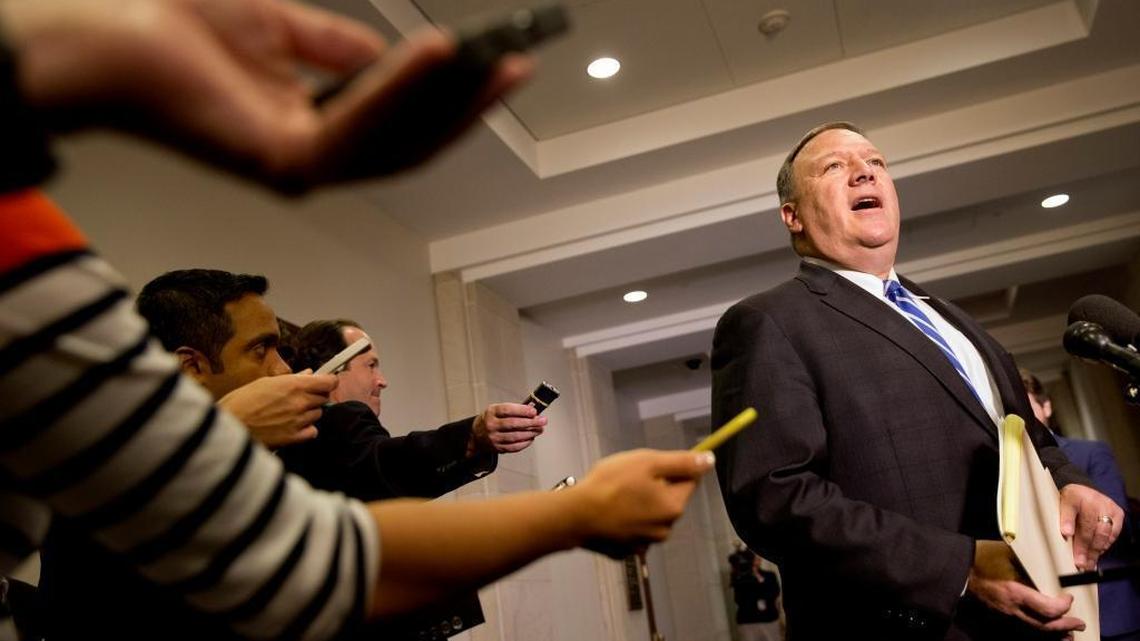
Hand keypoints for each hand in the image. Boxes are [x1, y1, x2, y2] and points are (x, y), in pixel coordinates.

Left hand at [2, 0, 533, 189]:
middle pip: (412, 143)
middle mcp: (313, 161)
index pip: (400, 127)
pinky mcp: (286, 164)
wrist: (112, 41)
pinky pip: (360, 128)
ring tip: (487, 60)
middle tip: (513, 69)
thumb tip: (387, 53)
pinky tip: (434, 57)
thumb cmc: (177, 34)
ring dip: (447, 98)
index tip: (494, 66)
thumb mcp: (282, 29)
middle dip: (467, 107)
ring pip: (396, 142)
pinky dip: (401, 90)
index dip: (452, 100)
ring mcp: (301, 169)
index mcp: (312, 132)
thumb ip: (337, 46)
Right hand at [217, 371, 336, 448]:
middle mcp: (300, 402)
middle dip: (315, 397)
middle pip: (324, 398)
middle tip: (298, 399)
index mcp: (294, 385)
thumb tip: (308, 374)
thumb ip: (292, 379)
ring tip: (288, 413)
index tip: (326, 383)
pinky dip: (306, 430)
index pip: (329, 382)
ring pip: (317, 414)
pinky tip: (292, 427)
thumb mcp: (265, 382)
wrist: (227, 425)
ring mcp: (299, 421)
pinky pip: (312, 432)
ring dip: (309, 413)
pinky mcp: (294, 438)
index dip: (329, 382)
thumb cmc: (241, 402)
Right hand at [469, 402, 546, 454]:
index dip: (523, 411)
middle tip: (543, 421)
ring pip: (515, 436)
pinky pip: (514, 447)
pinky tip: (531, 438)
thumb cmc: (492, 419)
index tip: (534, 411)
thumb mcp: (497, 409)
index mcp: (492, 412)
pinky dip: (525, 443)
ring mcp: (494, 438)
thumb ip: (514, 410)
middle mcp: (491, 425)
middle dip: (531, 422)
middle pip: (513, 424)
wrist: (477, 435)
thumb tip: (532, 411)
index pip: (508, 410)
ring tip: (540, 429)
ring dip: (531, 433)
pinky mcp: (497, 448)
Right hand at [572, 449, 714, 558]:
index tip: (650, 466)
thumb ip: (681, 462)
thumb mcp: (647, 462)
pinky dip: (626, 522)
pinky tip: (609, 514)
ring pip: (651, 517)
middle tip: (629, 479)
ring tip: (616, 496)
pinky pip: (633, 531)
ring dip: (641, 505)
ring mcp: (644, 544)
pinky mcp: (625, 551)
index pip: (690, 481)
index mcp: (674, 507)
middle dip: (655, 488)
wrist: (575, 516)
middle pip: (669, 501)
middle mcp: (665, 530)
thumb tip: (710, 461)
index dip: (673, 469)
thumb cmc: (611, 484)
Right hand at [967, 540, 1084, 633]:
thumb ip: (1030, 564)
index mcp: (1015, 593)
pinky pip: (1026, 629)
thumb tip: (1050, 565)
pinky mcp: (1001, 617)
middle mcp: (1013, 609)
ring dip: (1056, 634)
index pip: (1048, 610)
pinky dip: (1041, 632)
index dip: (1063, 606)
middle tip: (1080, 622)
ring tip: (1070, 633)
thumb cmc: (982, 558)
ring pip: (1037, 632)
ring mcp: (1006, 616)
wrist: (958, 569)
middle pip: (1046, 626)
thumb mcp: (1008, 555)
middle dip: (1066, 625)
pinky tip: (1050, 633)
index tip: (1069, 597)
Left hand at [1059, 483, 1123, 569]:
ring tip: (1088, 564)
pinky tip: (1097, 554)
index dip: (1068, 522)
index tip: (1066, 534)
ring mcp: (1107, 506)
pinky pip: (1112, 534)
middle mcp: (1092, 499)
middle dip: (1084, 547)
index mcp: (1072, 495)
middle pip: (1088, 526)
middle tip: (1080, 563)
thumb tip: (1064, 538)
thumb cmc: (1070, 502)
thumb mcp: (1060, 506)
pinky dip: (1104, 546)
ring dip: (1094, 551)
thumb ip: (1061, 520)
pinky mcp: (1118, 513)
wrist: (1086, 491)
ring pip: (1102, 532)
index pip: (1070, 510)